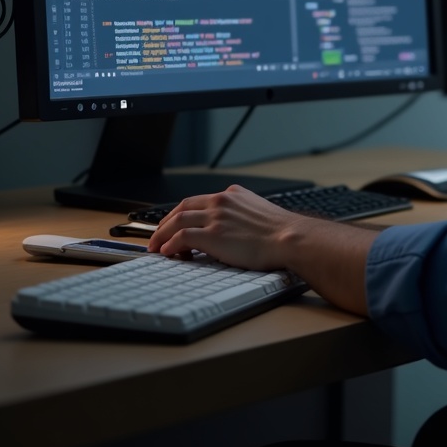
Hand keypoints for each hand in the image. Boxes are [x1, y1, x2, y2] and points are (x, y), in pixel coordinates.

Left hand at [147, 184, 308, 270]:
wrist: (290, 238)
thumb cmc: (283, 232)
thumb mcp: (260, 212)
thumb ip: (244, 214)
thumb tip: (236, 228)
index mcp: (234, 194)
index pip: (199, 200)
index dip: (182, 213)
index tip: (175, 223)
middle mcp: (222, 202)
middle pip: (183, 207)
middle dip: (165, 222)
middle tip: (157, 235)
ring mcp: (216, 217)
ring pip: (177, 220)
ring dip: (162, 234)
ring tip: (156, 247)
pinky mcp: (213, 235)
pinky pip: (181, 237)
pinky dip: (170, 244)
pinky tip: (167, 252)